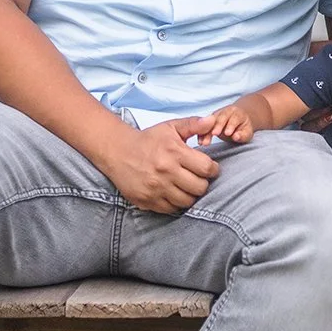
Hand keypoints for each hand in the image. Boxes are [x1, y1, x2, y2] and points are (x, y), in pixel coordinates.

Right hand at [100, 116, 219, 214]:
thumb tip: (212, 121)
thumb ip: (193, 124)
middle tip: (198, 178)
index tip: (210, 168)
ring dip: (190, 194)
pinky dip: (175, 203)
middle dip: (203, 183)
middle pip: (200, 188)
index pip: (206, 168)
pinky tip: (173, 192)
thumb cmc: (149, 139)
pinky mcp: (147, 201)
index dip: (213, 169)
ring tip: (186, 186)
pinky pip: (171, 209)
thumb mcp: (171, 127)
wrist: (118, 151)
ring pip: (187, 201)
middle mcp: (166, 172)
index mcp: (175, 152)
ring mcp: (156, 188)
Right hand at [196, 104, 253, 145]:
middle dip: (217, 126)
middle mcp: (226, 112)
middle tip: (214, 134)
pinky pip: (204, 126)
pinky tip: (200, 141)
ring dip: (206, 131)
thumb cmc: (243, 129)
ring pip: (210, 121)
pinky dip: (201, 134)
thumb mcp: (247, 133)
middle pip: (221, 117)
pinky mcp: (209, 120)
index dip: (230, 125)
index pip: (234, 118)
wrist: (238, 122)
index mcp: (237, 113)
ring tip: (204, 142)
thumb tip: (236, 136)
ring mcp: (216, 115)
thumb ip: (242, 135)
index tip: (228, 133)